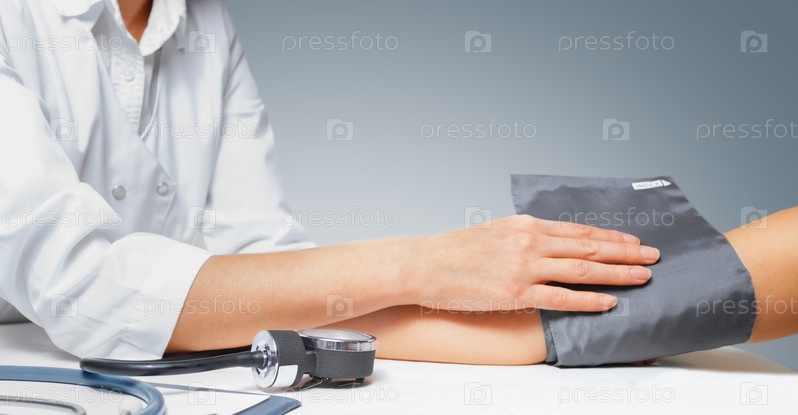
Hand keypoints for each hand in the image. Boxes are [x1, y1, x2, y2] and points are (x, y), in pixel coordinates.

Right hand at [413, 215, 659, 311]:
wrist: (423, 264)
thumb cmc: (455, 250)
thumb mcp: (495, 231)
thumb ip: (526, 236)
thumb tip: (553, 245)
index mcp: (526, 225)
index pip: (580, 231)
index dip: (612, 237)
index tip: (634, 241)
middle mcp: (529, 241)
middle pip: (589, 248)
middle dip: (626, 253)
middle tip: (654, 257)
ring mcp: (523, 268)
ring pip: (582, 270)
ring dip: (618, 274)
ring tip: (643, 277)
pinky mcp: (514, 293)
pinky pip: (561, 297)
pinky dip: (588, 300)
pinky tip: (609, 302)